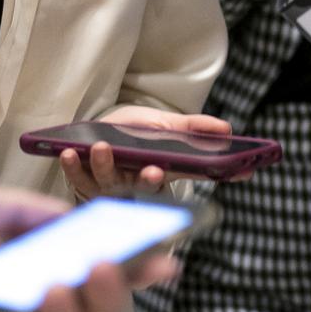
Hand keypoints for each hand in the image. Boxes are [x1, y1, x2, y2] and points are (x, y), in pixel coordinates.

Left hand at [56, 106, 237, 200]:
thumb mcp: (167, 125)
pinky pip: (77, 179)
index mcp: (164, 171)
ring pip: (109, 182)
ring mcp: (111, 186)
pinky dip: (72, 167)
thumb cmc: (136, 131)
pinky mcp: (84, 182)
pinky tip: (69, 152)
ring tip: (101, 148)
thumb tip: (227, 130)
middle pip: (147, 186)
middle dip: (149, 181)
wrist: (101, 132)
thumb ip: (194, 127)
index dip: (220, 177)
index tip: (241, 175)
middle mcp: (139, 184)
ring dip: (105, 165)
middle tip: (153, 171)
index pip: (195, 175)